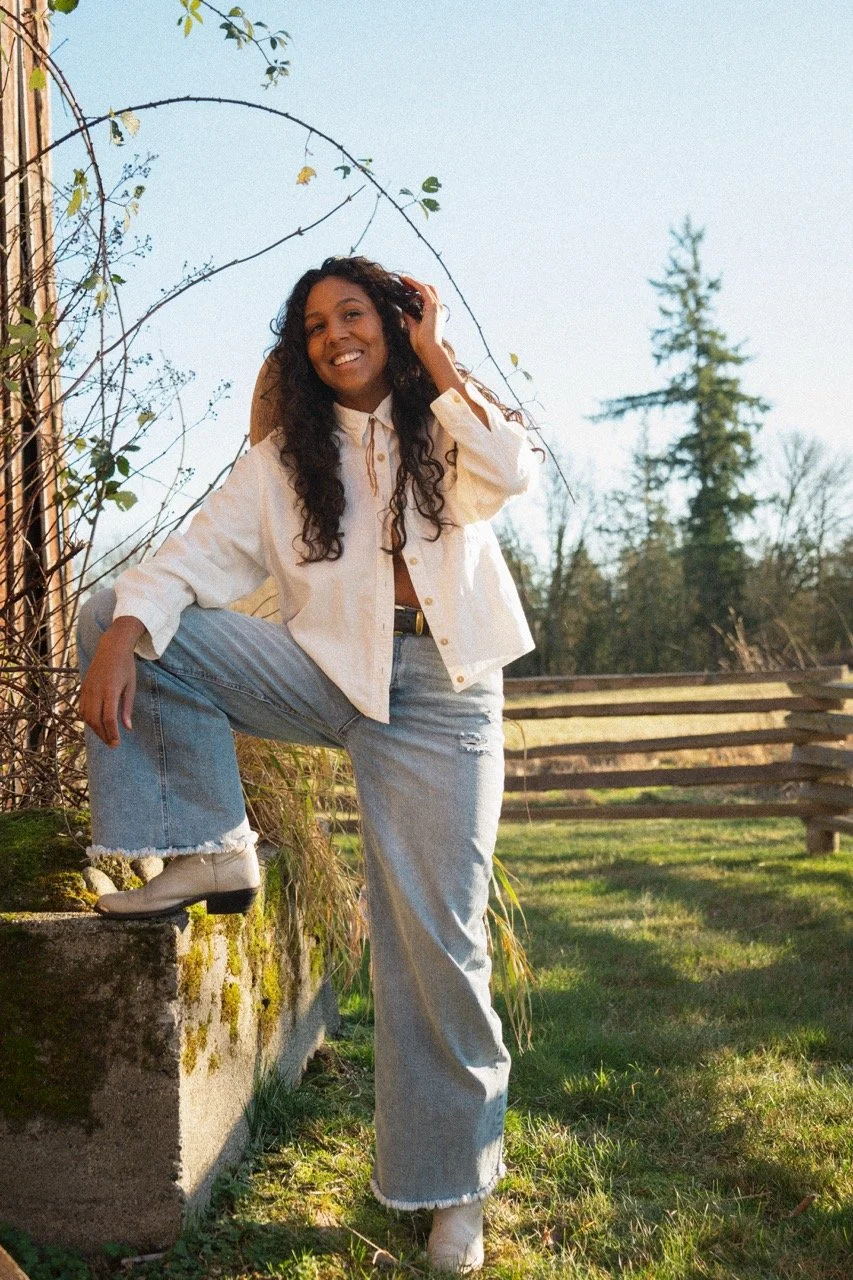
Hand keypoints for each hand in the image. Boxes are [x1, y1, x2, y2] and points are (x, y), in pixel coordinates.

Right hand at [79, 628, 137, 748]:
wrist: (111, 647)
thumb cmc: (125, 666)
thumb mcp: (131, 686)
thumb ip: (127, 707)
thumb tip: (128, 728)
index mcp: (110, 691)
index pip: (108, 718)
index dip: (112, 733)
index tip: (116, 743)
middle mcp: (96, 691)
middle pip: (95, 720)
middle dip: (103, 735)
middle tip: (112, 744)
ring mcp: (87, 689)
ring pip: (86, 716)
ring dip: (95, 729)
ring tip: (105, 736)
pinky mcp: (83, 688)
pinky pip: (82, 708)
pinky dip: (87, 719)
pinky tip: (95, 724)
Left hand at [398, 274, 446, 361]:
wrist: (429, 350)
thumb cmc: (422, 344)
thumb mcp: (413, 327)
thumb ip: (409, 316)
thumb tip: (403, 308)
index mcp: (436, 315)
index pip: (428, 298)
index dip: (418, 292)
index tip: (407, 289)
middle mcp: (438, 309)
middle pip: (429, 290)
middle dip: (417, 285)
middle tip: (404, 281)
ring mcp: (437, 307)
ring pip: (426, 288)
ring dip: (414, 282)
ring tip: (403, 279)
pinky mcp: (432, 306)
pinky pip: (423, 290)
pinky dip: (414, 284)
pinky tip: (406, 280)